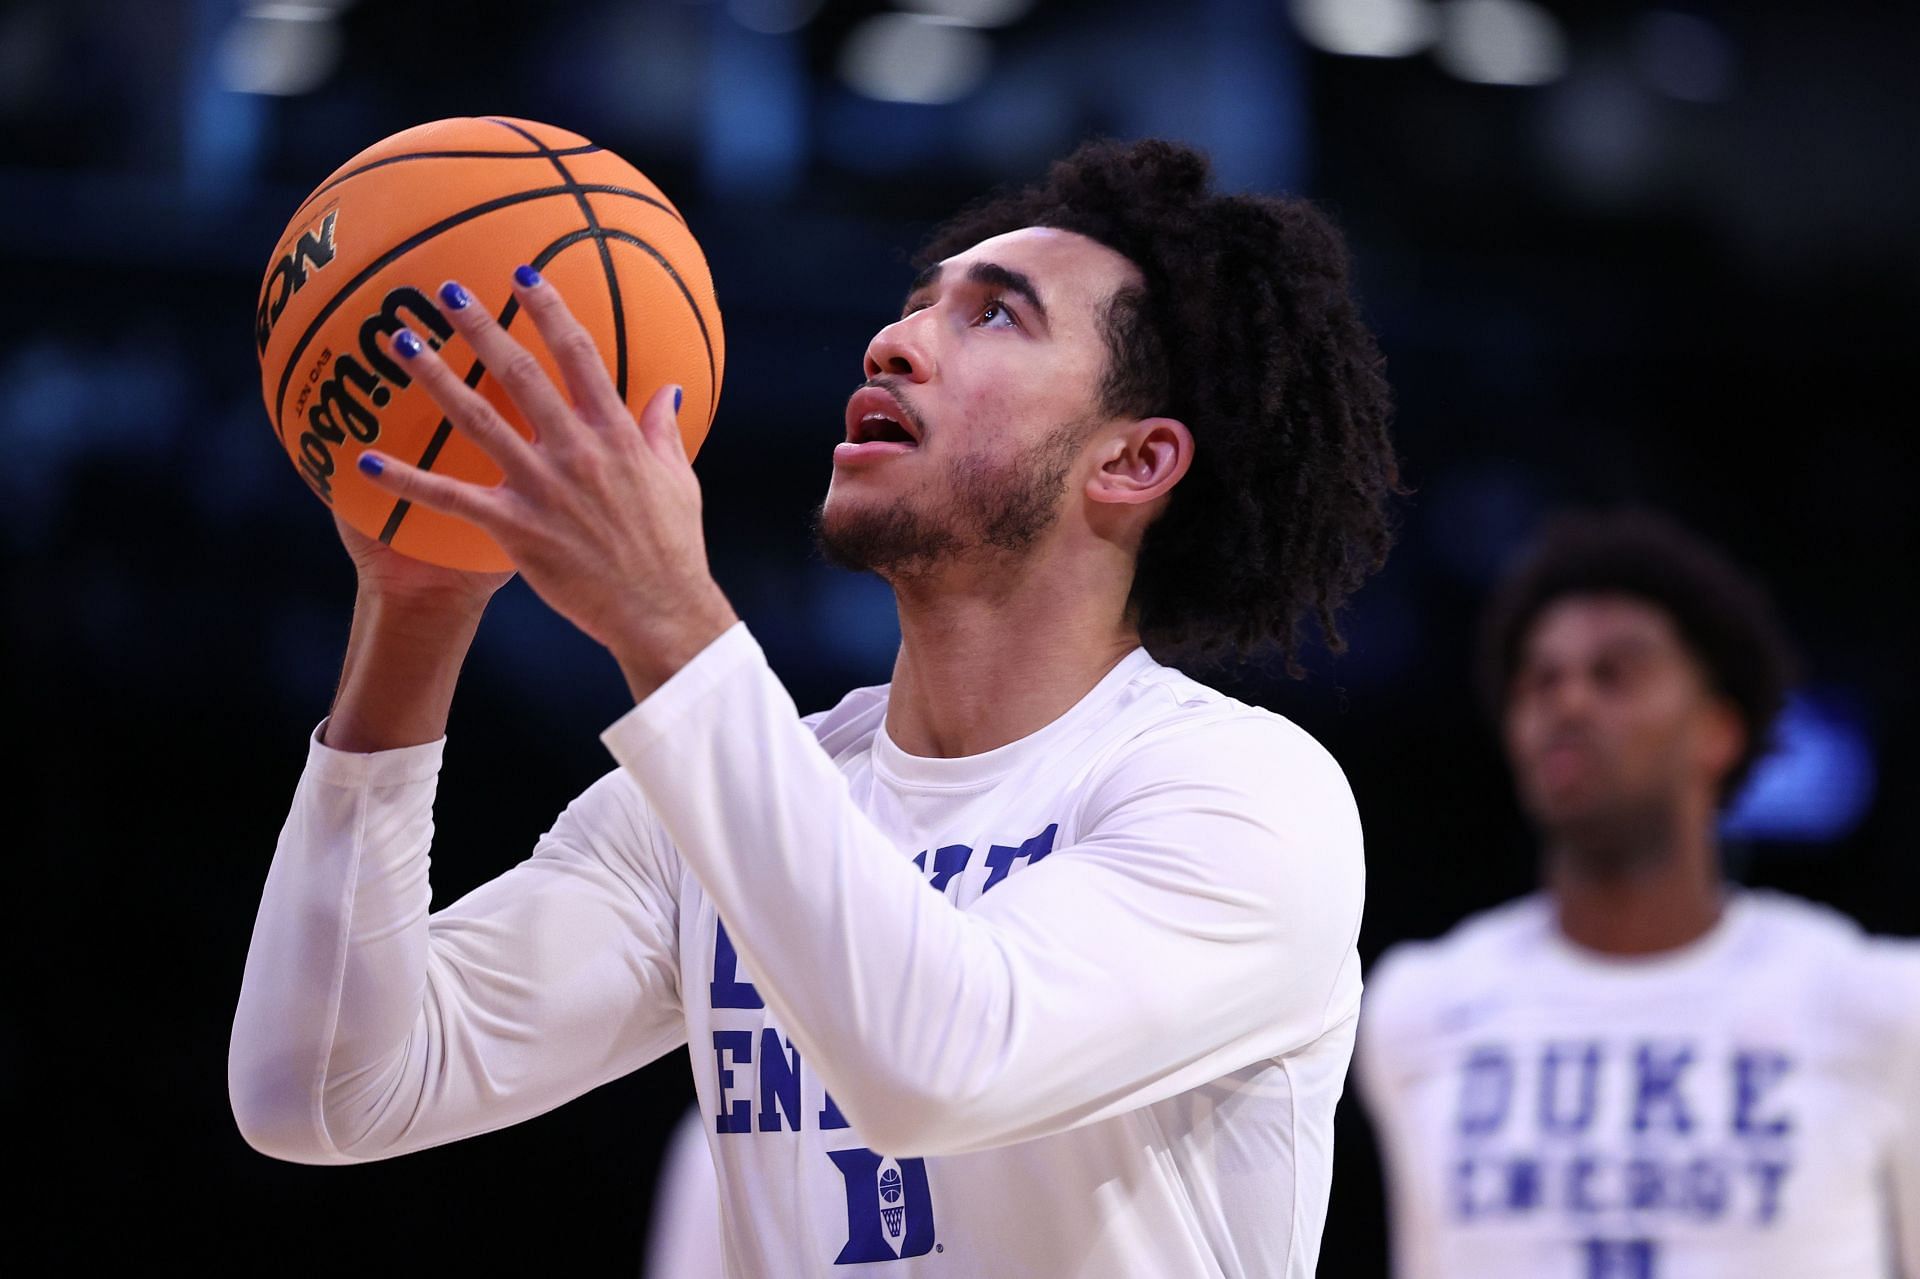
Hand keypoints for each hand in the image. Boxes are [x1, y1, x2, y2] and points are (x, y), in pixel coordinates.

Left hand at [353, 269, 737, 699]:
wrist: (661, 609)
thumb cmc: (674, 548)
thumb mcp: (679, 480)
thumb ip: (663, 431)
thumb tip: (668, 391)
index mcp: (615, 433)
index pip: (579, 355)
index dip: (550, 309)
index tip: (524, 273)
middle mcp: (576, 450)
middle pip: (519, 373)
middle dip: (481, 325)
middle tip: (445, 290)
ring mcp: (543, 487)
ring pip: (477, 420)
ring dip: (436, 377)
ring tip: (401, 343)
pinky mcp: (516, 528)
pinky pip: (450, 499)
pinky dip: (406, 481)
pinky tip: (366, 461)